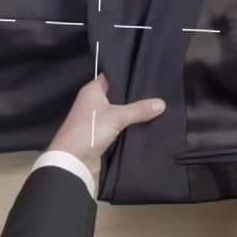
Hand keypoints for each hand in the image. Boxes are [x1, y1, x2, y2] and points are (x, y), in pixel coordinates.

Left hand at [47, 74, 165, 179]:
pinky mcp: (102, 136)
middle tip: (158, 92)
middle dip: (135, 96)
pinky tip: (147, 124)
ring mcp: (97, 120)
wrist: (73, 162)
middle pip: (118, 96)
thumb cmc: (89, 130)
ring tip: (157, 107)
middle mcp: (93, 103)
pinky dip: (130, 127)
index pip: (112, 77)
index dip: (128, 75)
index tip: (148, 74)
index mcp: (92, 91)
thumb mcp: (117, 116)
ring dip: (133, 113)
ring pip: (120, 113)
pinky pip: (120, 127)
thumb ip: (139, 110)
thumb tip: (162, 103)